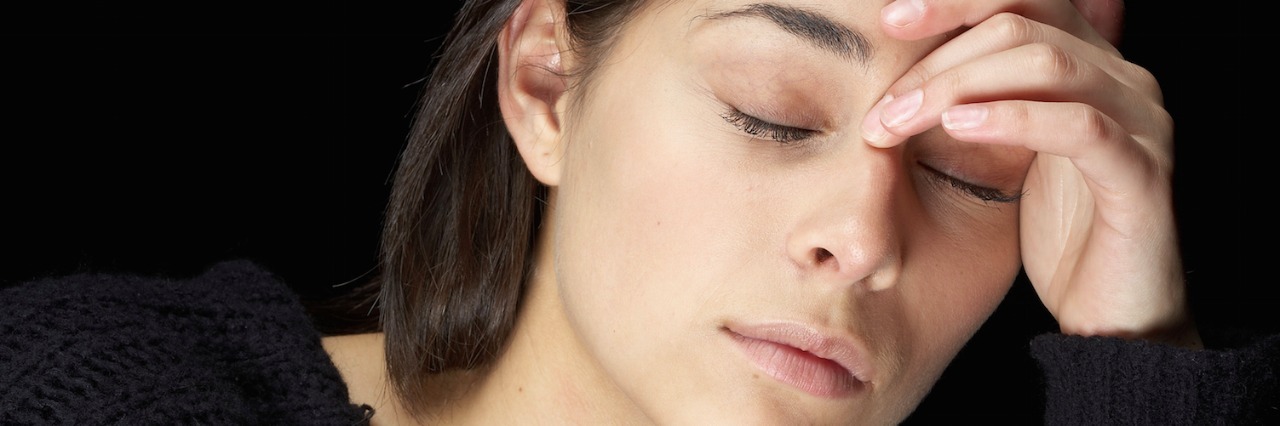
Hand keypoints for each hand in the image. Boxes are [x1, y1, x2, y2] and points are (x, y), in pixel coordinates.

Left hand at [862, 0, 1200, 346]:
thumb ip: (976, 102)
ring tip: (900, 121)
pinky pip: (1079, 127)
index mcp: (1087, 64)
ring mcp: (1140, 122)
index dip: (953, 2)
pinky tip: (959, 127)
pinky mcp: (1141, 175)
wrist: (1112, 314)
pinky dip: (1012, 118)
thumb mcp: (1005, 157)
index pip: (1020, 0)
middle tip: (881, 107)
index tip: (889, 21)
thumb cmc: (1057, 234)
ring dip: (957, 87)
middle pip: (1023, 21)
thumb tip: (900, 74)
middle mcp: (1122, 78)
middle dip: (939, 59)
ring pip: (1047, 63)